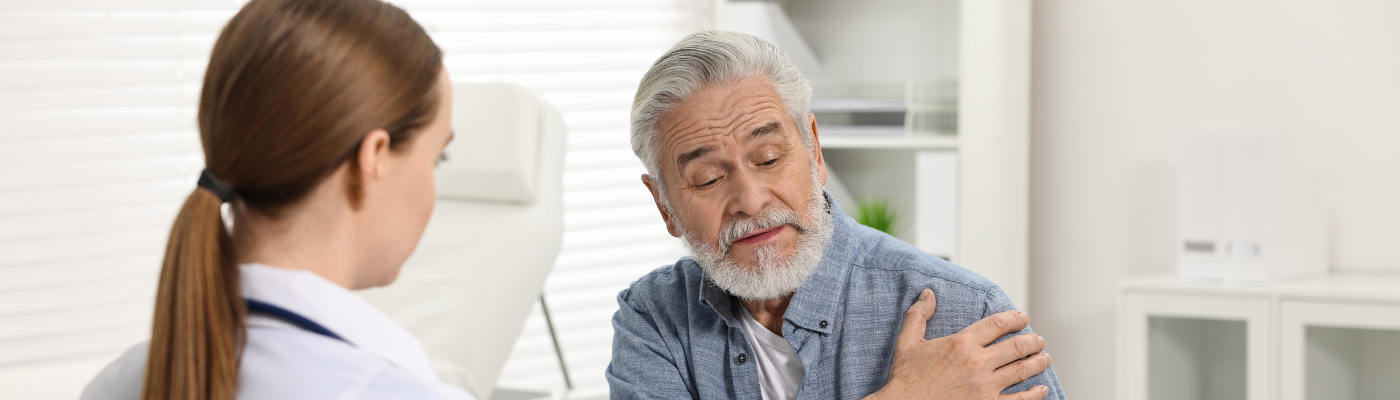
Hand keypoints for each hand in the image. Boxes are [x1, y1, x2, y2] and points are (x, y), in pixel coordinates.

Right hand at [866, 289, 1051, 399]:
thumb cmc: (906, 379)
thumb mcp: (907, 343)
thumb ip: (918, 316)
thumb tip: (928, 295)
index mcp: (961, 344)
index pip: (998, 324)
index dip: (1015, 318)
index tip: (1023, 318)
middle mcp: (977, 363)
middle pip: (1017, 346)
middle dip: (1033, 341)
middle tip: (1039, 340)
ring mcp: (985, 387)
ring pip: (1023, 370)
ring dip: (1038, 362)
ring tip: (1045, 358)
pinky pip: (1020, 399)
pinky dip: (1035, 393)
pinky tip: (1042, 388)